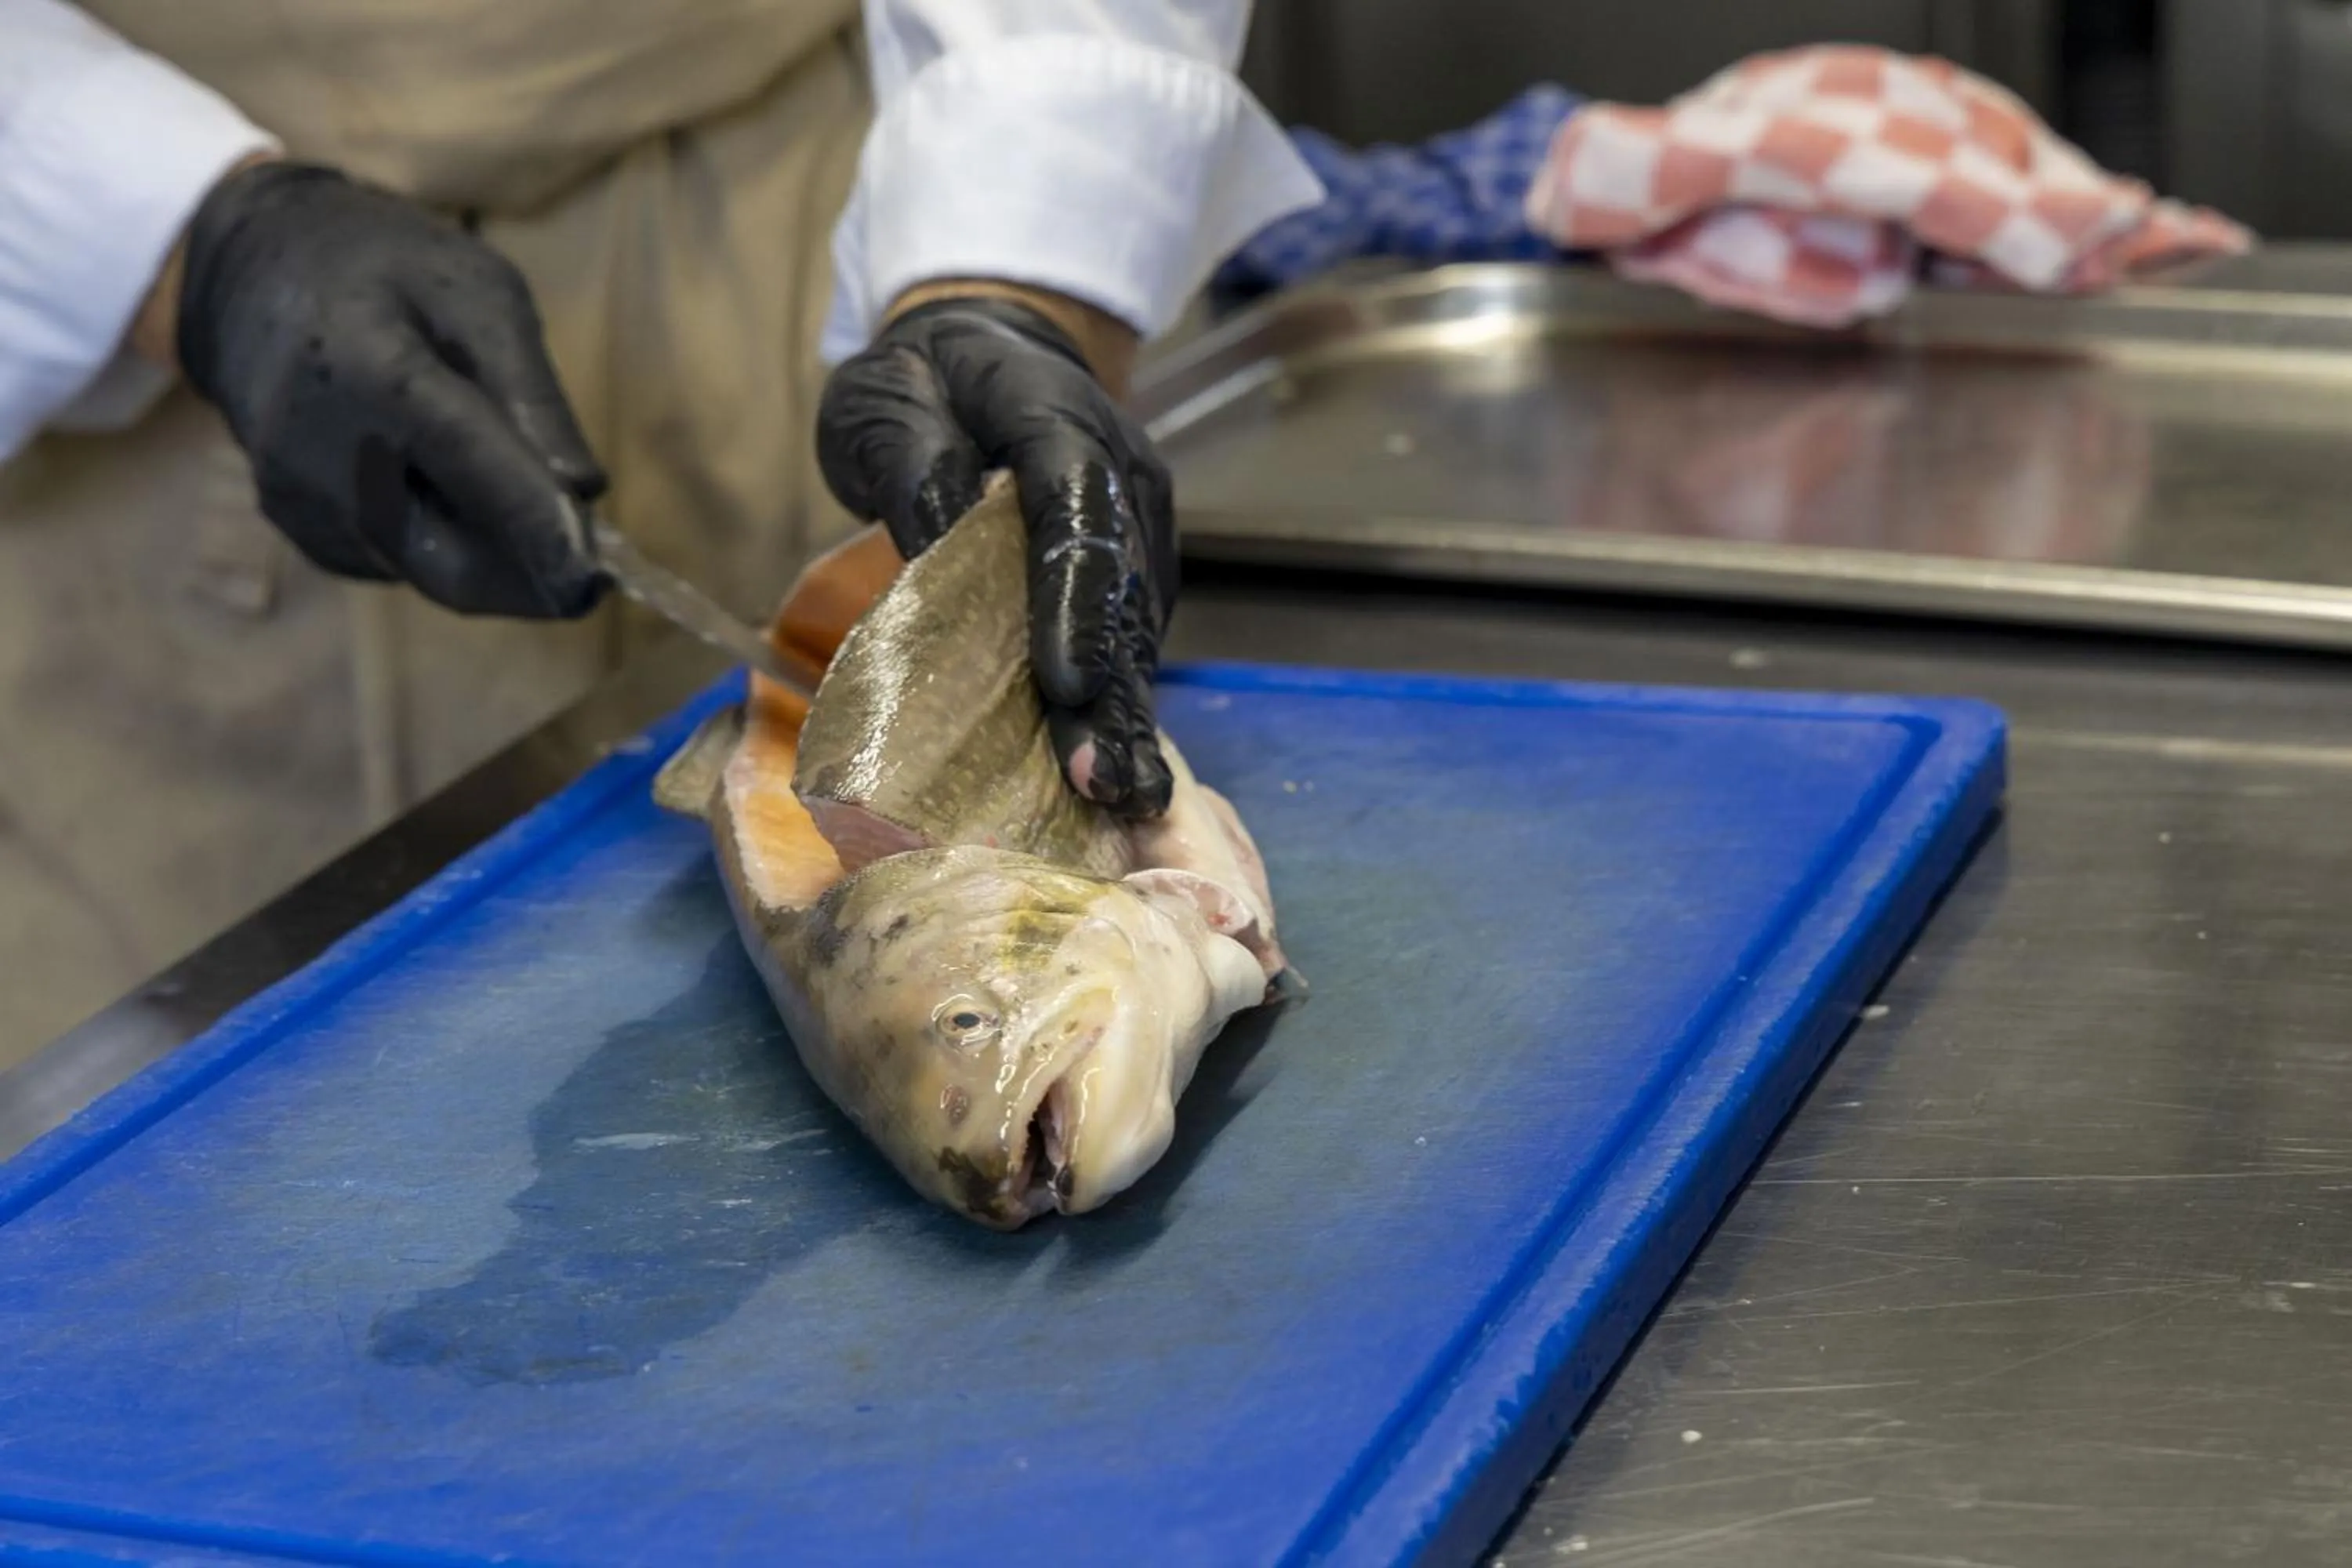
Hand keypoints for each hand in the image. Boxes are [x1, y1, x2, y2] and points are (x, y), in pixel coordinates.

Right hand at [169, 160, 605, 618]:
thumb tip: (583, 489)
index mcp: (372, 374)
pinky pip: (401, 560)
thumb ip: (531, 393)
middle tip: (587, 560)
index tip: (593, 583)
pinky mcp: (304, 531)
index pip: (470, 470)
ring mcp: (302, 503)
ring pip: (432, 569)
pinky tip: (443, 479)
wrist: (249, 274)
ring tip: (508, 484)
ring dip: (492, 553)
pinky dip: (446, 540)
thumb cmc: (383, 268)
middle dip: (529, 576)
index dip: (539, 533)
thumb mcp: (479, 294)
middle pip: (450, 563)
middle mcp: (321, 456)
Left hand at [815, 290, 1177, 817]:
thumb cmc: (926, 377)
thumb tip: (939, 555)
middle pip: (1121, 592)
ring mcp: (1139, 527)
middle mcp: (1123, 477)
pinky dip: (1117, 709)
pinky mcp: (1135, 571)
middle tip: (1104, 782)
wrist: (997, 345)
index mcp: (1058, 418)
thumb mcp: (886, 400)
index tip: (1064, 684)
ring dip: (1125, 718)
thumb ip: (913, 464)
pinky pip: (1128, 644)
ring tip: (1122, 801)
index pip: (1076, 508)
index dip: (1074, 601)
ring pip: (1136, 631)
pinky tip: (1114, 779)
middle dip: (1112, 694)